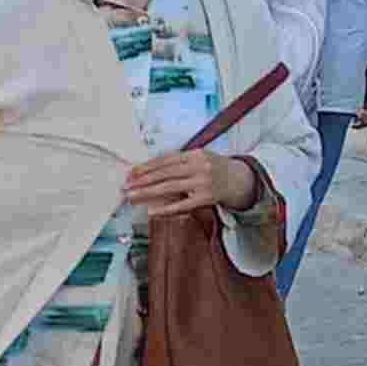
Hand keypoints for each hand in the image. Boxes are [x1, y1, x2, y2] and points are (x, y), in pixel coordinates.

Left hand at [123, 149, 263, 220]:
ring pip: (169, 187)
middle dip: (142, 181)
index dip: (146, 167)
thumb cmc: (215, 169)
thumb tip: (148, 171)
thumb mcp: (200, 159)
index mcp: (196, 154)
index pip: (166, 160)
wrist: (240, 180)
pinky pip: (182, 204)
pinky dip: (165, 208)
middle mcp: (200, 166)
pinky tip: (152, 211)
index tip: (131, 173)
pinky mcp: (206, 198)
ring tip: (132, 197)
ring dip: (147, 193)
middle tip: (126, 187)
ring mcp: (203, 182)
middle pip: (165, 174)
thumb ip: (179, 163)